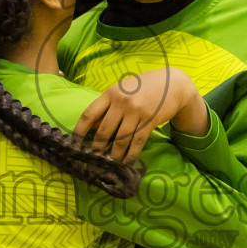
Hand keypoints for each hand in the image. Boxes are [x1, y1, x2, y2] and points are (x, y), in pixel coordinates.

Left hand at [73, 67, 207, 162]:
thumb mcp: (122, 90)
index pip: (88, 114)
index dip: (79, 131)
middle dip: (97, 148)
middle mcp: (121, 101)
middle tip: (93, 159)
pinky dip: (131, 154)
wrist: (173, 83)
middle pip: (103, 130)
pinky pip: (137, 142)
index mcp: (110, 93)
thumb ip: (107, 105)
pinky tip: (127, 161)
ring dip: (114, 155)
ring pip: (120, 139)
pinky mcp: (150, 120)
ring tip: (110, 163)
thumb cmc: (143, 88)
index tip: (74, 144)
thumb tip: (90, 127)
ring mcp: (136, 111)